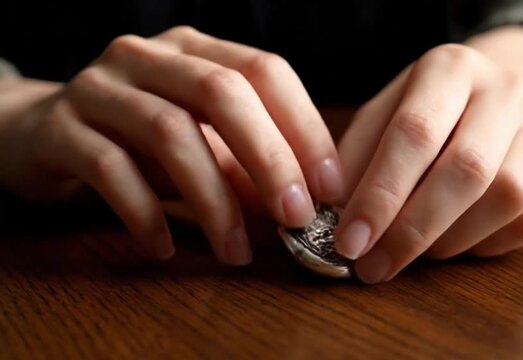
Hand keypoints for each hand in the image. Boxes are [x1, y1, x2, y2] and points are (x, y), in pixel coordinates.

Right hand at [0, 26, 343, 263]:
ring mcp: (99, 87)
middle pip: (222, 93)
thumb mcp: (201, 146)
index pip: (264, 71)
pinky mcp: (60, 129)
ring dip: (213, 200)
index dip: (304, 128)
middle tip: (296, 218)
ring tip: (234, 250)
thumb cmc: (137, 141)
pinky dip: (146, 215)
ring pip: (170, 132)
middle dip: (269, 159)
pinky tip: (164, 248)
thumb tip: (302, 205)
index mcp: (194, 49)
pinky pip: (112, 170)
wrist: (39, 134)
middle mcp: (147, 56)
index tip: (330, 187)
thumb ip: (246, 166)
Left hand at [334, 27, 522, 282]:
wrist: (496, 97)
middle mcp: (504, 91)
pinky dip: (482, 245)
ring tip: (410, 254)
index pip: (415, 132)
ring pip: (506, 197)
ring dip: (449, 240)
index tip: (349, 241)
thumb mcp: (382, 118)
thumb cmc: (425, 113)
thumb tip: (333, 216)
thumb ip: (356, 159)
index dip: (380, 193)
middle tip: (373, 266)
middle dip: (412, 229)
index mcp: (449, 68)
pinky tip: (450, 244)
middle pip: (466, 168)